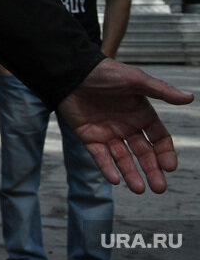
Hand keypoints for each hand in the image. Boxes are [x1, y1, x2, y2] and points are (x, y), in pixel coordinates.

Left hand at [56, 58, 193, 193]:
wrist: (71, 71)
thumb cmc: (105, 72)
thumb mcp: (134, 80)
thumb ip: (161, 91)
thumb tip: (189, 98)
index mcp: (141, 114)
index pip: (159, 139)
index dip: (165, 153)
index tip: (169, 167)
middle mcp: (126, 126)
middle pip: (144, 153)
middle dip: (152, 170)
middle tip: (159, 187)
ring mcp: (108, 132)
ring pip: (123, 158)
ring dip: (131, 174)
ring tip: (139, 189)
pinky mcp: (88, 136)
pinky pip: (99, 155)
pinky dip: (106, 167)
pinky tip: (114, 179)